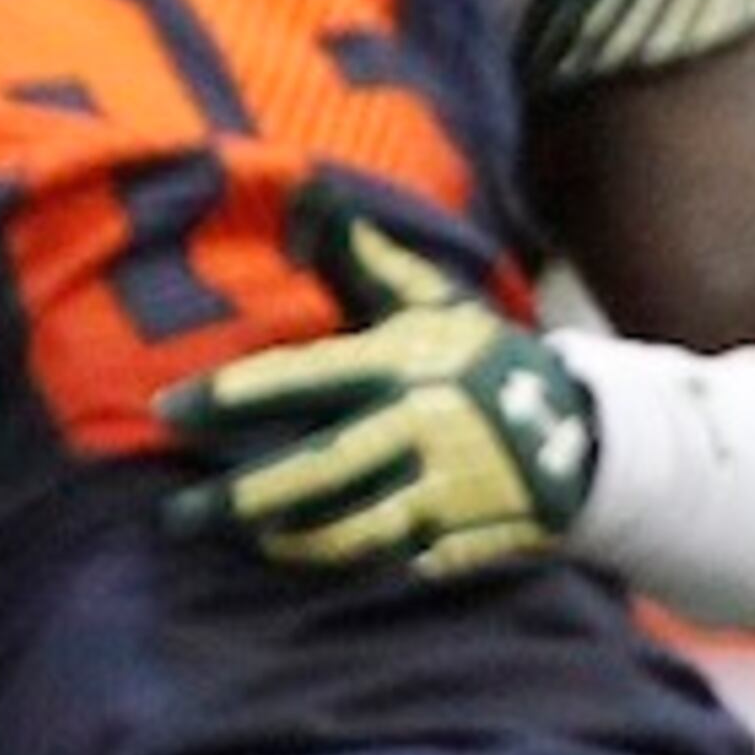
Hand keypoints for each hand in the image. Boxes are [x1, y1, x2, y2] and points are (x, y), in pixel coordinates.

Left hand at [155, 194, 597, 580]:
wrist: (587, 429)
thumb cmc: (480, 359)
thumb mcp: (428, 302)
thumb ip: (365, 259)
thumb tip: (310, 189)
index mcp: (398, 366)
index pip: (298, 380)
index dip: (229, 396)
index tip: (167, 408)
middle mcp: (419, 427)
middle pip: (317, 469)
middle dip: (242, 498)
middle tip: (177, 517)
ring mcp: (449, 489)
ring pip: (355, 527)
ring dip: (293, 539)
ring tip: (249, 539)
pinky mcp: (471, 536)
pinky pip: (405, 560)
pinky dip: (360, 564)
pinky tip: (311, 561)